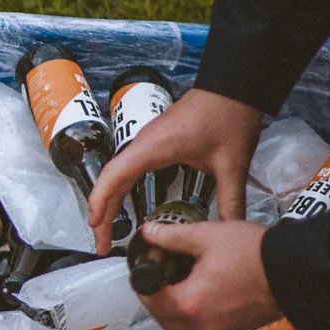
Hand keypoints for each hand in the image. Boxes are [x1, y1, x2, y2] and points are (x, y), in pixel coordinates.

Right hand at [88, 89, 264, 251]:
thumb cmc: (228, 115)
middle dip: (101, 212)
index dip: (100, 203)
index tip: (96, 227)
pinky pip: (128, 168)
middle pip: (110, 180)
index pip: (114, 176)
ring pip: (117, 175)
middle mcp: (143, 143)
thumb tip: (229, 229)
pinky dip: (120, 190)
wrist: (233, 85)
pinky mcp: (154, 142)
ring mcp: (146, 142)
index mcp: (154, 147)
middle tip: (102, 243)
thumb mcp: (233, 163)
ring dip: (109, 202)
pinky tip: (124, 206)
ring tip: (107, 230)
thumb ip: (231, 200)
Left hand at [136, 219, 282, 329]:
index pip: (149, 298)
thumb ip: (172, 237)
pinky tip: (202, 295)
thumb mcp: (206, 237)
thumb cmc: (256, 254)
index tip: (143, 269)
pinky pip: (204, 328)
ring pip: (182, 326)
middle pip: (162, 318)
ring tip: (178, 285)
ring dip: (174, 309)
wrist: (294, 269)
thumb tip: (150, 233)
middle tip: (156, 278)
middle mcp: (202, 324)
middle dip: (154, 298)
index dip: (141, 281)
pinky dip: (196, 315)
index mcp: (190, 303)